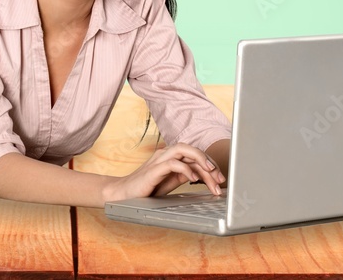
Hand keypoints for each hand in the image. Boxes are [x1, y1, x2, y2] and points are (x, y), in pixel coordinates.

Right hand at [102, 143, 225, 202]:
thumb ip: (183, 175)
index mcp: (170, 157)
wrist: (122, 194)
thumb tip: (204, 176)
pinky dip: (185, 169)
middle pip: (191, 149)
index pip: (193, 154)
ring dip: (200, 160)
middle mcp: (164, 155)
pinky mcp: (152, 170)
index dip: (209, 164)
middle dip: (208, 162)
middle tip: (220, 178)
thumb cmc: (146, 188)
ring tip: (211, 173)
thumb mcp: (169, 182)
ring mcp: (158, 160)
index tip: (220, 179)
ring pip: (183, 150)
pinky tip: (193, 180)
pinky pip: (171, 163)